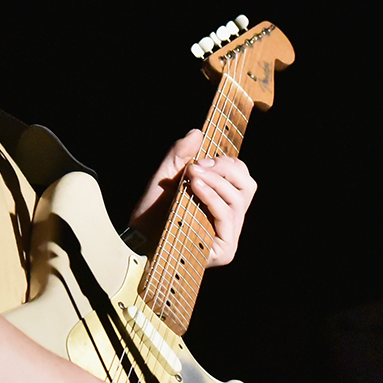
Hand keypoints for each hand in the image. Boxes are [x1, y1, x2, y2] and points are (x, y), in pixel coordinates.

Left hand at [129, 130, 257, 267]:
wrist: (135, 242)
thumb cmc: (151, 213)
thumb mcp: (165, 177)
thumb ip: (180, 155)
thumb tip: (197, 132)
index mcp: (223, 202)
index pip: (241, 177)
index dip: (228, 163)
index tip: (203, 158)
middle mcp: (231, 220)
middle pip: (247, 185)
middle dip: (225, 168)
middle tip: (198, 165)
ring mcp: (229, 236)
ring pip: (238, 199)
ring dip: (215, 181)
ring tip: (192, 174)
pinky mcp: (225, 250)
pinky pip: (226, 216)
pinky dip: (212, 197)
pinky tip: (195, 187)